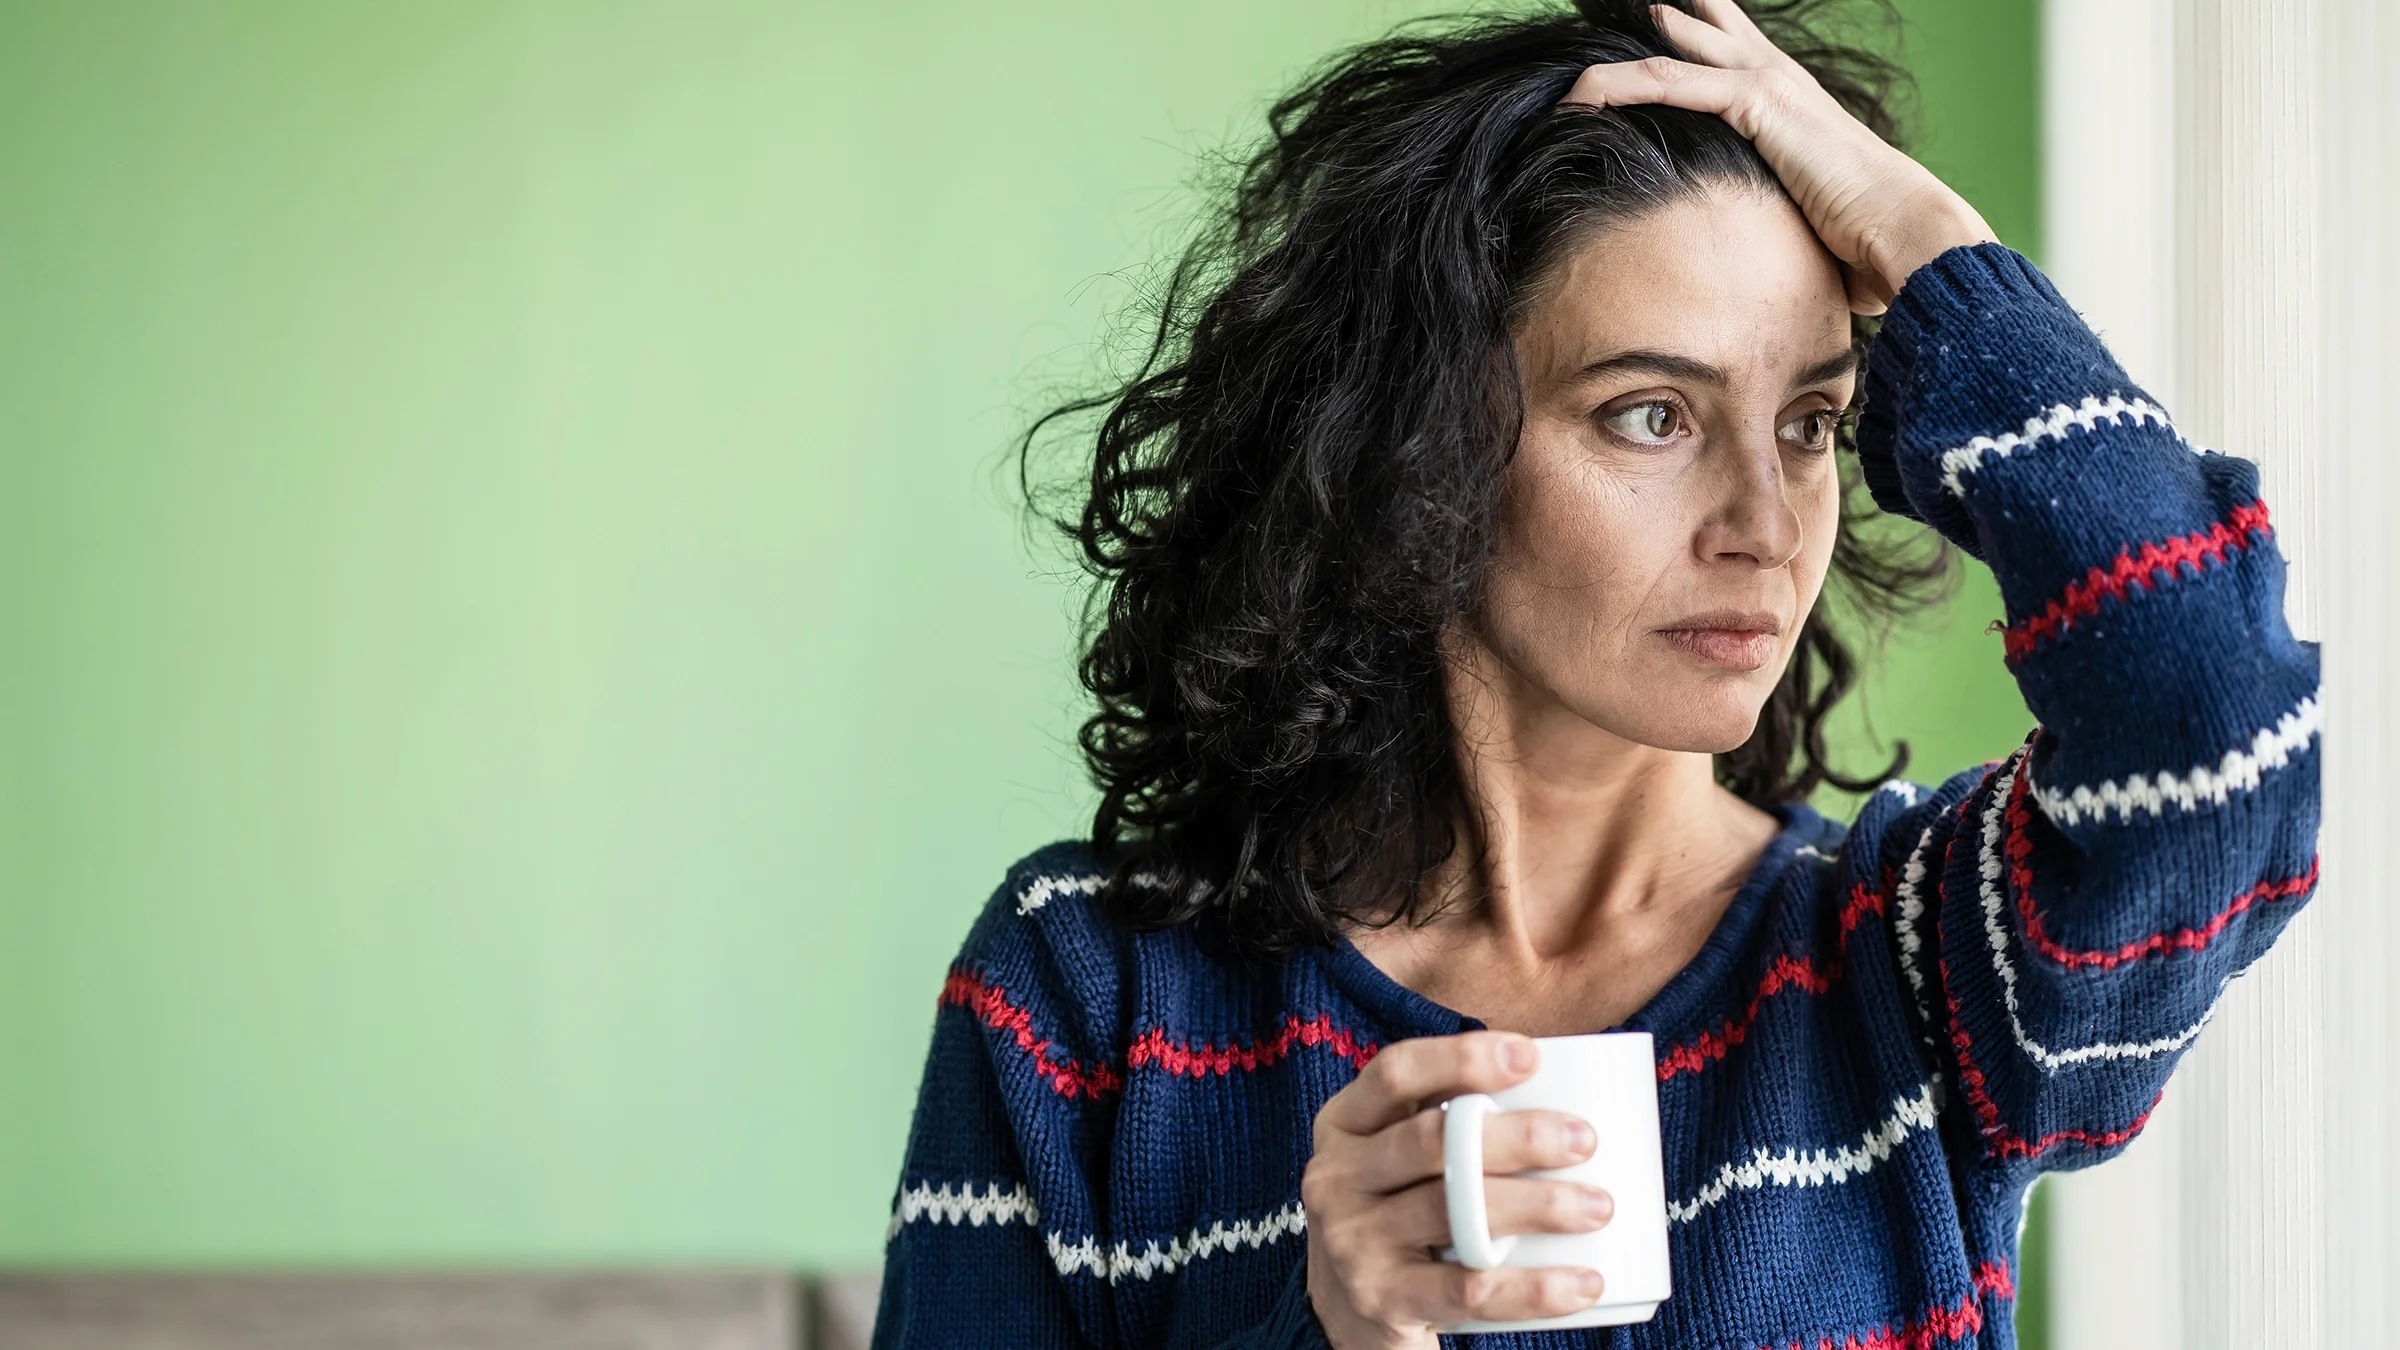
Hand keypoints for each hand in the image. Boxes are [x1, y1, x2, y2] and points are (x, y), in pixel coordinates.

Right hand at [1301, 1032, 1613, 1349]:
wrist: (1351, 1309)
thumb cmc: (1399, 1209)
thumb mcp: (1395, 1156)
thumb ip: (1447, 1118)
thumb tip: (1564, 1080)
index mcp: (1344, 1124)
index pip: (1395, 1072)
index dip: (1461, 1058)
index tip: (1532, 1056)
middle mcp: (1335, 1177)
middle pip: (1431, 1142)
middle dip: (1518, 1137)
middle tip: (1584, 1140)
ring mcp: (1352, 1242)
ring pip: (1454, 1213)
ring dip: (1538, 1207)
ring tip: (1599, 1206)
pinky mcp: (1382, 1299)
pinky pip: (1468, 1290)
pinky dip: (1533, 1289)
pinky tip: (1582, 1283)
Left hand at [1562, 0, 1997, 313]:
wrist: (1910, 237)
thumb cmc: (1869, 246)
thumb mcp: (1805, 225)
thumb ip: (1772, 225)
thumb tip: (1748, 274)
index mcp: (1790, 102)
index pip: (1727, 52)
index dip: (1686, 37)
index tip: (1637, 40)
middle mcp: (1780, 78)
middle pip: (1702, 24)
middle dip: (1657, 20)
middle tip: (1608, 10)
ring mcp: (1771, 83)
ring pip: (1672, 48)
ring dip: (1616, 59)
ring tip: (1568, 72)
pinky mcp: (1761, 101)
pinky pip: (1670, 80)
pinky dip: (1619, 85)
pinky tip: (1579, 96)